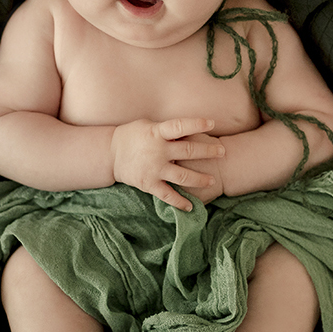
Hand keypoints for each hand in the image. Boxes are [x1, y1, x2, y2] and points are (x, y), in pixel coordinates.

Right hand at [110, 118, 225, 210]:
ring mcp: (153, 169)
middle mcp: (157, 151)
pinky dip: (180, 202)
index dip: (197, 124)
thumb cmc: (133, 135)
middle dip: (208, 151)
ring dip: (200, 179)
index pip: (180, 126)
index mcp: (157, 132)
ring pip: (182, 176)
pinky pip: (167, 195)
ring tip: (213, 180)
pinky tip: (191, 206)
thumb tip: (190, 128)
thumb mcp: (148, 125)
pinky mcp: (148, 184)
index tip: (212, 124)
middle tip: (222, 152)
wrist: (109, 154)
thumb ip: (167, 129)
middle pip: (188, 151)